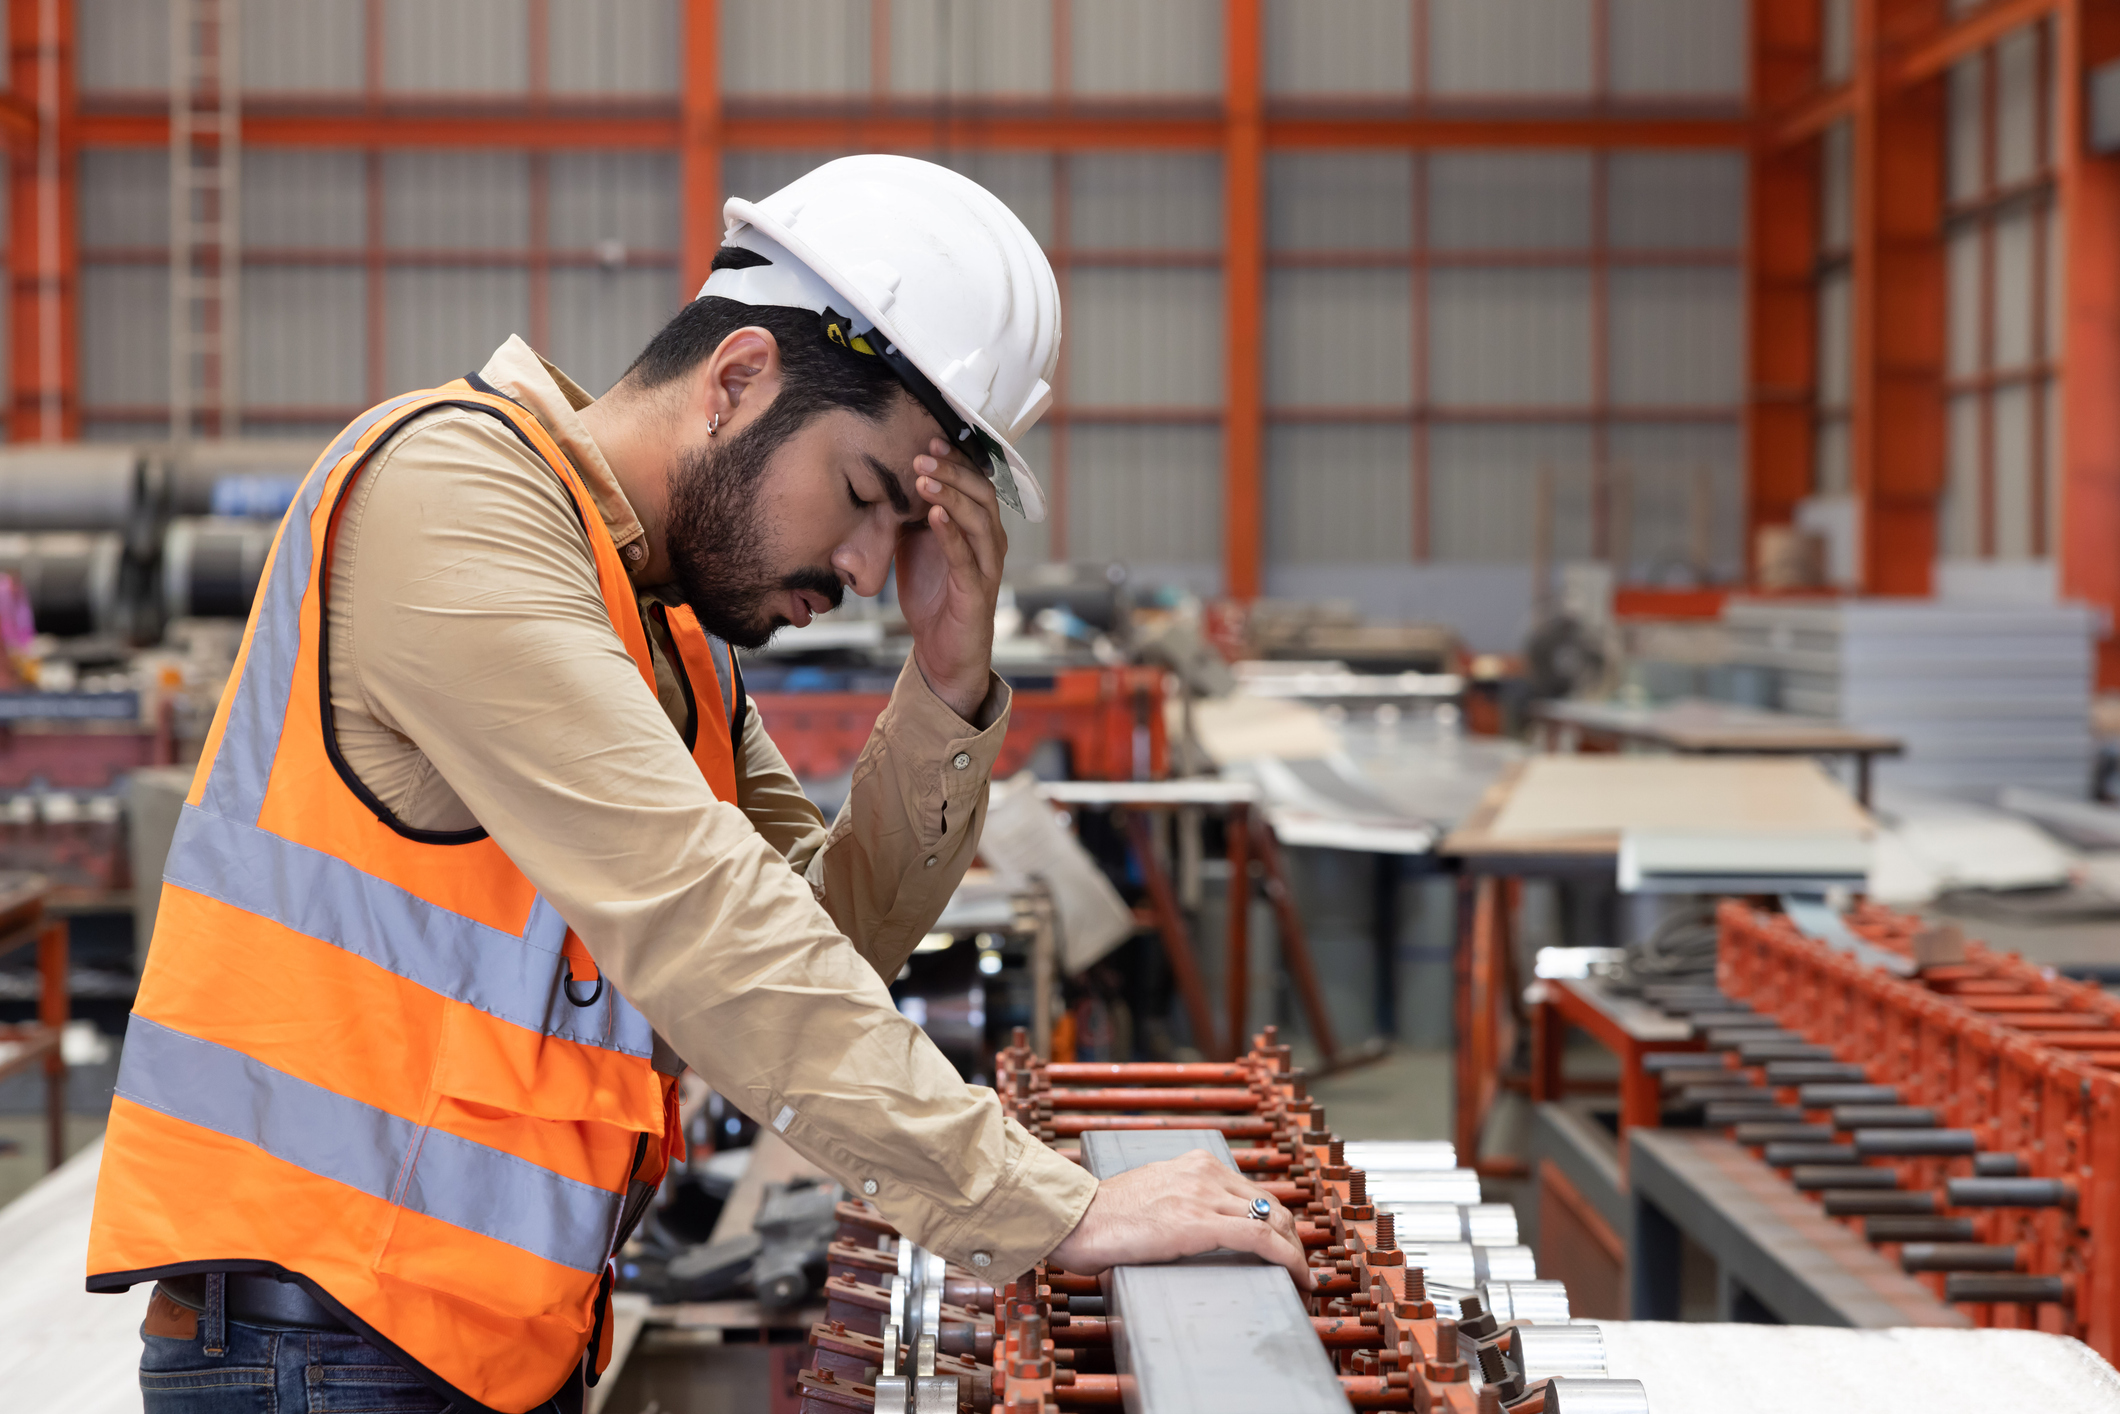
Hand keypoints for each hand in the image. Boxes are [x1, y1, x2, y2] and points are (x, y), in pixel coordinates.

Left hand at [896, 437, 1006, 721]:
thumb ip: (909, 516)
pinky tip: (934, 516)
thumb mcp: (915, 547)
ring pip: (978, 520)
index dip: (956, 460)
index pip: (975, 483)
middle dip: (952, 471)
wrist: (942, 653)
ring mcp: (986, 568)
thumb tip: (886, 482)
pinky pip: (966, 558)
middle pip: (981, 494)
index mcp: (978, 529)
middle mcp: (990, 543)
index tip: (930, 439)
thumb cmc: (933, 597)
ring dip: (950, 496)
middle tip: (922, 454)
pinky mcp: (975, 593)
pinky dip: (951, 534)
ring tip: (924, 479)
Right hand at [1046, 1150, 1312, 1292]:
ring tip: (1302, 1281)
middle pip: (1272, 1205)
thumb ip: (1179, 1203)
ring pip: (1274, 1221)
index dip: (1279, 1224)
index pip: (1255, 1193)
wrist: (1074, 1220)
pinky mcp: (1198, 1223)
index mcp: (1195, 1164)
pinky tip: (1297, 1277)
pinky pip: (1259, 1237)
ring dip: (1295, 1254)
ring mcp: (1203, 1195)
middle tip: (1300, 1269)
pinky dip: (1287, 1258)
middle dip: (1293, 1240)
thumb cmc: (1103, 1217)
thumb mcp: (1152, 1195)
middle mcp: (1204, 1173)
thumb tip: (1192, 1231)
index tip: (1287, 1248)